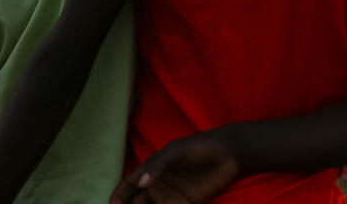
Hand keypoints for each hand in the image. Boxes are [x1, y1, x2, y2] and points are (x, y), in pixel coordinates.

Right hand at [109, 133, 238, 203]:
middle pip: (136, 202)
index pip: (128, 185)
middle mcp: (157, 187)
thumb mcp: (175, 151)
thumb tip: (140, 183)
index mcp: (150, 170)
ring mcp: (171, 198)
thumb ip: (157, 164)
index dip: (118, 195)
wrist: (228, 155)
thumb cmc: (198, 147)